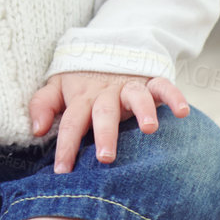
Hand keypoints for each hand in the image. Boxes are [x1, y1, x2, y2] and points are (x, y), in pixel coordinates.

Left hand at [28, 71, 189, 172]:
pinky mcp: (150, 80)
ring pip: (136, 96)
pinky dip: (174, 96)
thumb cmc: (80, 80)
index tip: (62, 171)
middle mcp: (106, 92)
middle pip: (103, 113)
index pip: (71, 122)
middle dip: (104, 134)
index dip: (66, 146)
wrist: (106, 48)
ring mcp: (129, 85)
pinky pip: (164, 85)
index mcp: (82, 97)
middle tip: (105, 158)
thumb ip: (43, 105)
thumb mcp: (56, 87)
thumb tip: (37, 129)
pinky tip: (182, 111)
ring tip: (149, 129)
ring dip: (143, 111)